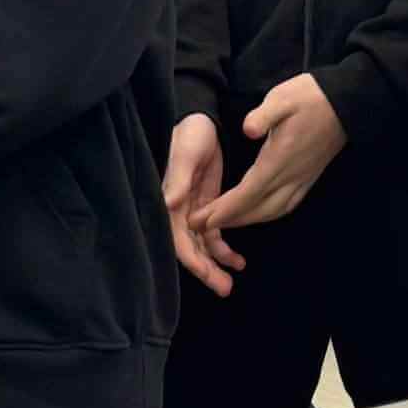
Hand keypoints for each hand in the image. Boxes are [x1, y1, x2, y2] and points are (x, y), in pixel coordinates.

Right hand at [163, 114, 246, 296]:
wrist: (200, 118)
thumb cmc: (188, 133)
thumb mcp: (184, 154)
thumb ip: (178, 179)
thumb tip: (169, 203)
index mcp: (169, 201)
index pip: (177, 239)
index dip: (191, 259)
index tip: (207, 273)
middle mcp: (178, 211)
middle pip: (190, 249)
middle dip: (206, 270)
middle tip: (224, 289)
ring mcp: (193, 210)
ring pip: (202, 245)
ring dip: (215, 264)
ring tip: (231, 282)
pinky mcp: (207, 204)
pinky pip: (214, 233)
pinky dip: (223, 248)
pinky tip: (237, 260)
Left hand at [193, 75, 346, 231]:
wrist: (348, 102)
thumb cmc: (312, 97)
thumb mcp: (283, 97)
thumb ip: (263, 115)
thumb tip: (247, 130)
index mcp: (279, 159)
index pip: (247, 193)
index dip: (224, 210)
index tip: (201, 220)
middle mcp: (291, 176)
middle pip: (257, 209)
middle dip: (229, 220)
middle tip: (202, 226)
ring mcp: (302, 179)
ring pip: (272, 211)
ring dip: (247, 220)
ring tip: (225, 221)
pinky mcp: (310, 178)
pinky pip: (286, 206)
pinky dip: (267, 214)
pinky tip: (259, 212)